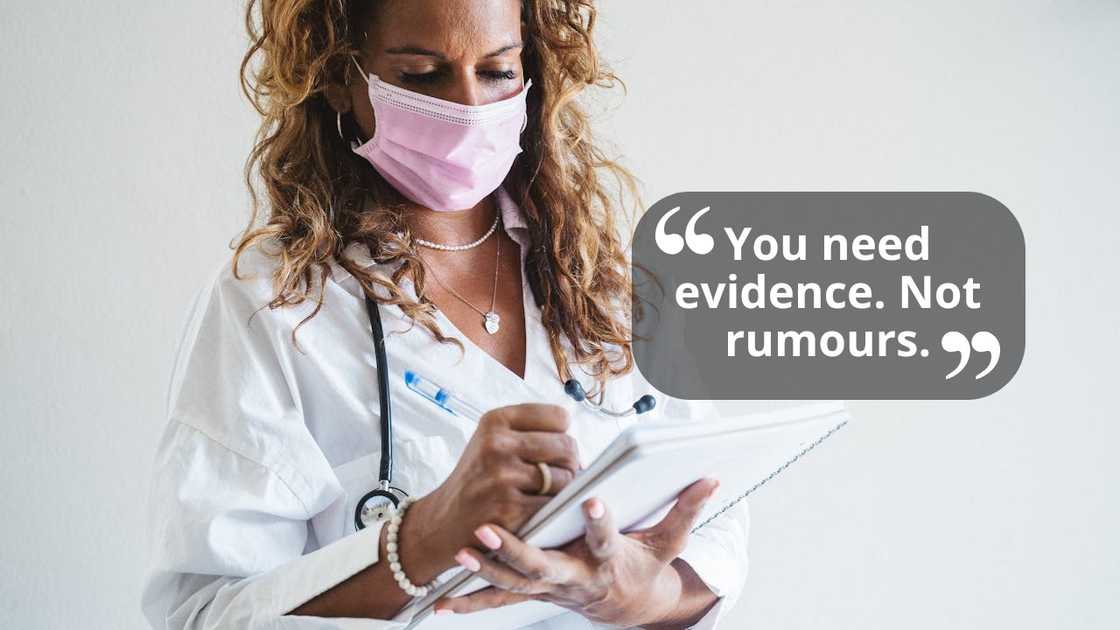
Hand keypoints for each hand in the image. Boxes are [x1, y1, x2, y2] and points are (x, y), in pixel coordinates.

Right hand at [406, 404, 580, 571]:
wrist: (443, 521)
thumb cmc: (477, 480)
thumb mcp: (492, 441)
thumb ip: (531, 432)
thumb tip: (580, 447)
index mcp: (495, 420)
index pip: (559, 417)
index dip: (562, 435)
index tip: (552, 449)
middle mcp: (496, 444)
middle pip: (567, 446)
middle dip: (569, 464)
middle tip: (555, 476)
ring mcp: (502, 476)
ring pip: (565, 477)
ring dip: (563, 491)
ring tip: (543, 494)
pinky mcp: (509, 508)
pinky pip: (554, 505)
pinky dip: (553, 511)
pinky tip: (537, 512)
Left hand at [434, 478, 720, 627]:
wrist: (624, 606)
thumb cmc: (644, 566)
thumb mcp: (668, 542)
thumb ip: (686, 509)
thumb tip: (711, 477)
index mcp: (609, 561)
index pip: (606, 540)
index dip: (600, 523)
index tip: (591, 500)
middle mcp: (575, 577)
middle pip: (543, 568)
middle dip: (515, 550)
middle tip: (489, 527)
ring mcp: (550, 588)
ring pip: (514, 584)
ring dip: (485, 569)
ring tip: (462, 549)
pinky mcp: (534, 592)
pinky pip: (500, 600)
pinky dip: (472, 601)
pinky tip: (443, 601)